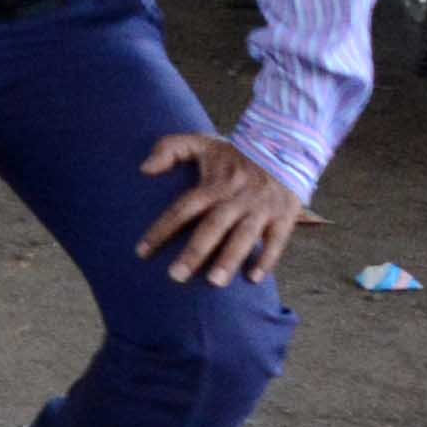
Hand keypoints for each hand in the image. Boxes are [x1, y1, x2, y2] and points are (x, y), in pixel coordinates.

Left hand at [136, 134, 305, 286]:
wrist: (285, 146)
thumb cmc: (233, 152)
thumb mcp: (200, 142)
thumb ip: (169, 149)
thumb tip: (143, 169)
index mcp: (213, 185)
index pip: (183, 209)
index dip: (162, 230)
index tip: (141, 253)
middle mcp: (236, 198)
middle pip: (213, 227)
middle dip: (195, 253)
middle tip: (175, 277)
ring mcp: (261, 208)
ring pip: (244, 237)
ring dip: (229, 260)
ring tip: (214, 284)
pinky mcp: (284, 216)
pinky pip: (277, 241)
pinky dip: (267, 259)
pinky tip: (254, 279)